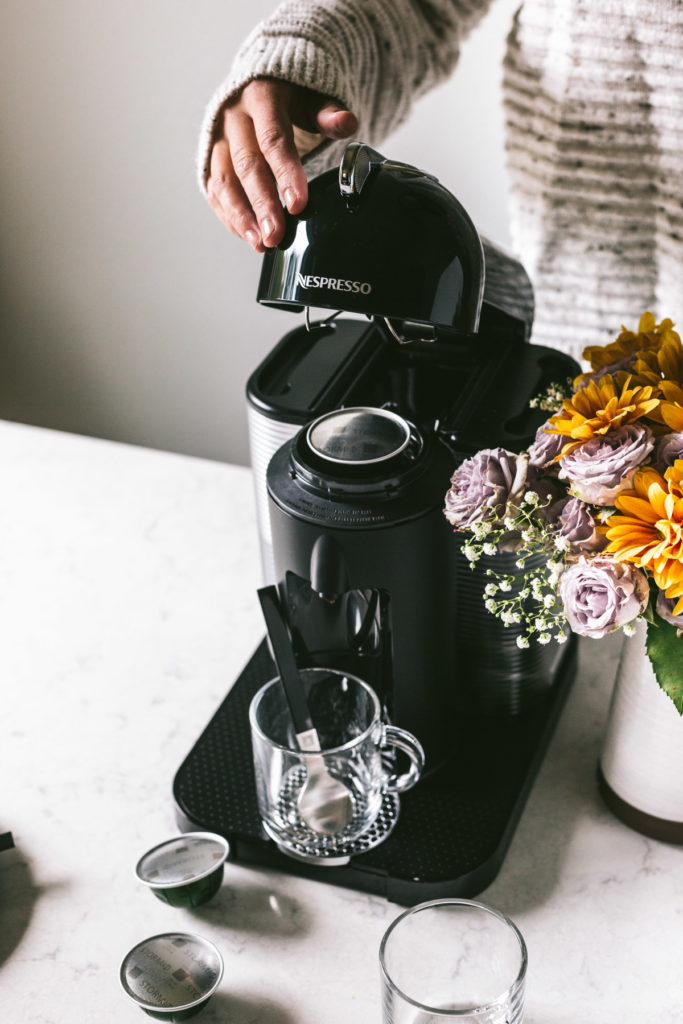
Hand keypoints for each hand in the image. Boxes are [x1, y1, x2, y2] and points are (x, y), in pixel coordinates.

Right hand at [206, 79, 357, 250]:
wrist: (256, 86)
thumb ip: (328, 113)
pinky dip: (230, 216)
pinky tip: (248, 236)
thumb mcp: (312, 96)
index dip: (286, 173)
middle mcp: (234, 118)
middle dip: (262, 204)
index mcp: (261, 97)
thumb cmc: (289, 96)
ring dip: (241, 216)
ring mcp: (219, 140)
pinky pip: (215, 191)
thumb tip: (347, 123)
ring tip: (261, 244)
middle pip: (247, 165)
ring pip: (224, 181)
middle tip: (276, 236)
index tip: (298, 204)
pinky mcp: (211, 159)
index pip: (274, 139)